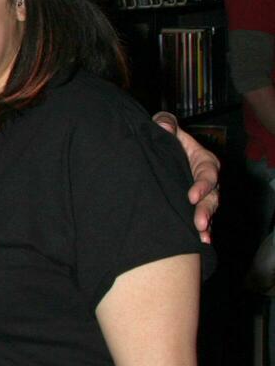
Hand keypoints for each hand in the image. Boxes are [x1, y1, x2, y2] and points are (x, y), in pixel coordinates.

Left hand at [154, 111, 219, 242]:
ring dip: (206, 224)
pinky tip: (200, 243)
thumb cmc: (163, 137)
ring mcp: (203, 195)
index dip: (202, 185)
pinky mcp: (194, 207)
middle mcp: (207, 180)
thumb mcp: (164, 126)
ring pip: (209, 211)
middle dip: (207, 211)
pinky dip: (202, 232)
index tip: (191, 196)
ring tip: (202, 238)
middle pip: (212, 197)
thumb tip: (163, 126)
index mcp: (203, 160)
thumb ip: (165, 122)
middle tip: (199, 224)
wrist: (153, 152)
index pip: (208, 173)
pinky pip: (202, 220)